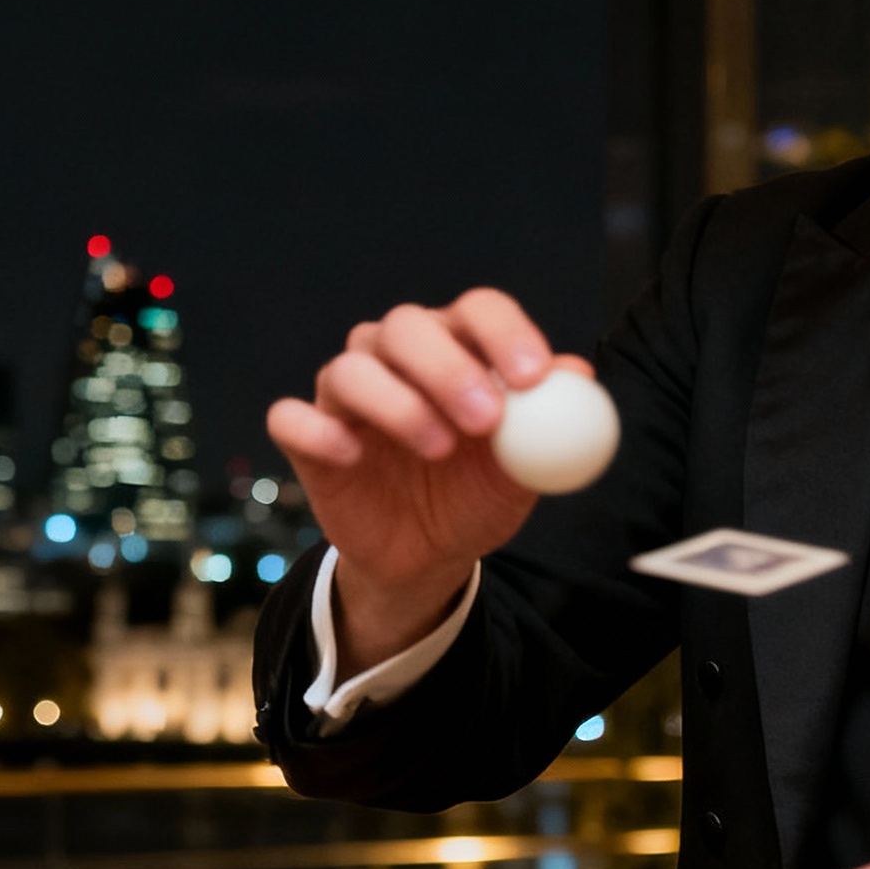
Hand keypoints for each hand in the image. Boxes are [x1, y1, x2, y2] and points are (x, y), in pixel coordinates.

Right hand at [267, 289, 589, 670]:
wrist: (427, 557)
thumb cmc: (474, 495)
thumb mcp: (523, 469)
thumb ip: (547, 422)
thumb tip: (578, 374)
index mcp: (456, 348)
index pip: (476, 311)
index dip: (503, 333)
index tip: (533, 376)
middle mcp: (395, 358)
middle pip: (406, 326)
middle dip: (448, 368)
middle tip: (485, 418)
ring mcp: (346, 396)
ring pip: (350, 368)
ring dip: (396, 403)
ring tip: (438, 449)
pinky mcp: (308, 439)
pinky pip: (290, 418)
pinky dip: (317, 429)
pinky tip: (351, 455)